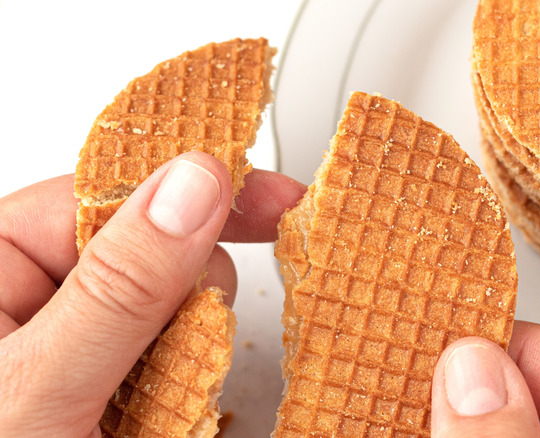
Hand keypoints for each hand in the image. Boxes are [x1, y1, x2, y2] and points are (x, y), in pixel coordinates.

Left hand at [0, 152, 305, 436]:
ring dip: (188, 354)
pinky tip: (165, 416)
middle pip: (160, 248)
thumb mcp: (40, 389)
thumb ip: (119, 286)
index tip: (277, 201)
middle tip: (174, 361)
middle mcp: (39, 291)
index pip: (111, 192)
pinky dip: (189, 382)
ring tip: (152, 413)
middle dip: (187, 301)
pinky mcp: (113, 377)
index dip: (196, 191)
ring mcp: (82, 337)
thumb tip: (195, 186)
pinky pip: (180, 353)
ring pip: (180, 306)